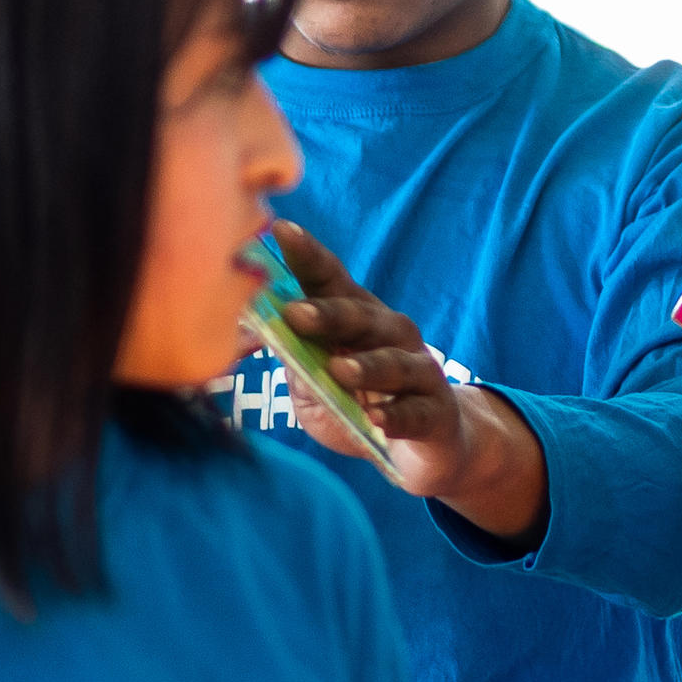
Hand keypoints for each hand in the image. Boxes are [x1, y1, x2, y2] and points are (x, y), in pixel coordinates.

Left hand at [268, 223, 547, 543]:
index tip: (281, 230)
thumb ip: (290, 359)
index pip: (329, 280)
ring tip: (340, 371)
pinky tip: (378, 420)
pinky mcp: (435, 412)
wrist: (417, 451)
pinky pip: (415, 413)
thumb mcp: (313, 384)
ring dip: (366, 367)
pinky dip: (396, 416)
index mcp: (355, 318)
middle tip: (296, 314)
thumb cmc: (355, 406)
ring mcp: (419, 371)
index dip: (307, 255)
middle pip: (359, 317)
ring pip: (393, 363)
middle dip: (328, 314)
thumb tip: (246, 334)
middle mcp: (390, 334)